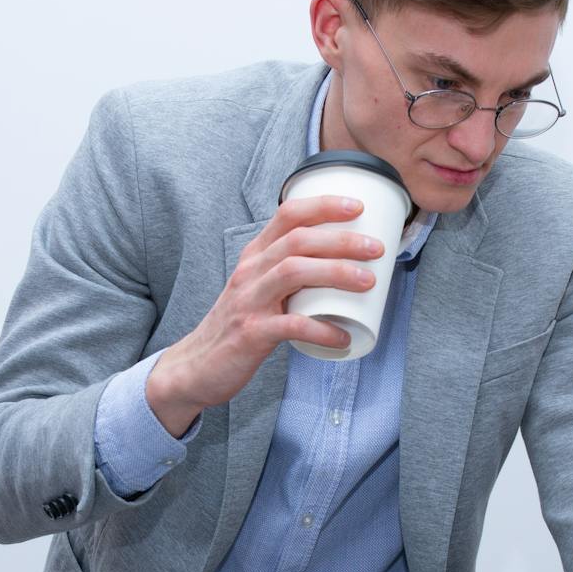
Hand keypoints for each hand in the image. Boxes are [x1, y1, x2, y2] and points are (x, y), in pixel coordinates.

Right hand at [146, 195, 382, 434]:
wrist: (196, 366)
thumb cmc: (238, 325)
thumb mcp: (259, 289)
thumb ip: (290, 275)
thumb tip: (343, 268)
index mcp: (255, 256)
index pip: (287, 215)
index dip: (323, 206)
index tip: (357, 207)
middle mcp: (250, 272)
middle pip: (297, 240)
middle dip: (341, 239)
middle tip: (376, 248)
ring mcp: (249, 301)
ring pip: (294, 273)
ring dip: (336, 272)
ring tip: (368, 280)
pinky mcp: (250, 334)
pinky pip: (291, 326)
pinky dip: (322, 330)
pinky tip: (342, 336)